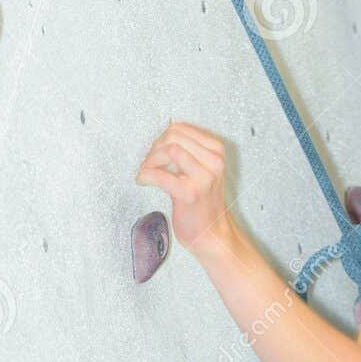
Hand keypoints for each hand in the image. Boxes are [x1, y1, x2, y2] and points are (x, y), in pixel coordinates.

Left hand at [136, 122, 234, 257]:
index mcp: (217, 151)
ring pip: (169, 150)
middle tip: (149, 163)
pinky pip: (160, 174)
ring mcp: (203, 178)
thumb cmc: (204, 202)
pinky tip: (143, 180)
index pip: (181, 128)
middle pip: (173, 136)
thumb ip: (190, 150)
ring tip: (147, 171)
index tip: (156, 151)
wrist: (212, 233)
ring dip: (150, 160)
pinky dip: (146, 175)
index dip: (161, 137)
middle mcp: (214, 162)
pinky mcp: (190, 193)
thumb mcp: (204, 169)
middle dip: (154, 148)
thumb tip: (163, 135)